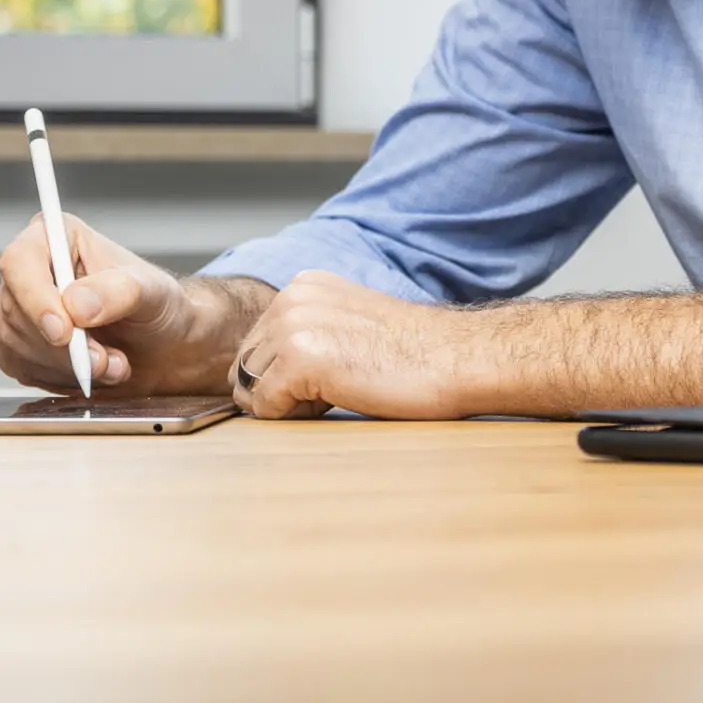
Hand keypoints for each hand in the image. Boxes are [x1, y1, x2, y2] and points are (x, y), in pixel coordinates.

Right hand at [0, 216, 252, 396]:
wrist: (163, 344)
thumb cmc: (156, 305)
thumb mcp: (151, 291)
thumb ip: (116, 292)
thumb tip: (75, 304)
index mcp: (56, 237)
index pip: (20, 262)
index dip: (35, 298)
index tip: (63, 331)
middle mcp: (31, 271)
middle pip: (16, 310)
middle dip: (62, 346)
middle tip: (103, 360)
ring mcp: (20, 310)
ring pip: (17, 344)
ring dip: (68, 366)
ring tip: (112, 363)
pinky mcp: (19, 347)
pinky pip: (21, 369)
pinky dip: (60, 379)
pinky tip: (94, 373)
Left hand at [231, 271, 488, 419]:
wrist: (456, 359)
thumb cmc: (413, 354)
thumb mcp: (348, 322)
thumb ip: (307, 330)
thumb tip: (259, 372)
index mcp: (303, 285)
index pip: (255, 344)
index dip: (284, 373)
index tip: (333, 372)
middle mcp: (291, 297)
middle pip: (246, 366)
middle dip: (279, 388)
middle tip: (336, 387)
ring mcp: (293, 326)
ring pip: (251, 388)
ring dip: (287, 402)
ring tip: (338, 391)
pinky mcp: (301, 359)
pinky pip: (264, 407)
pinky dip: (293, 416)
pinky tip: (337, 399)